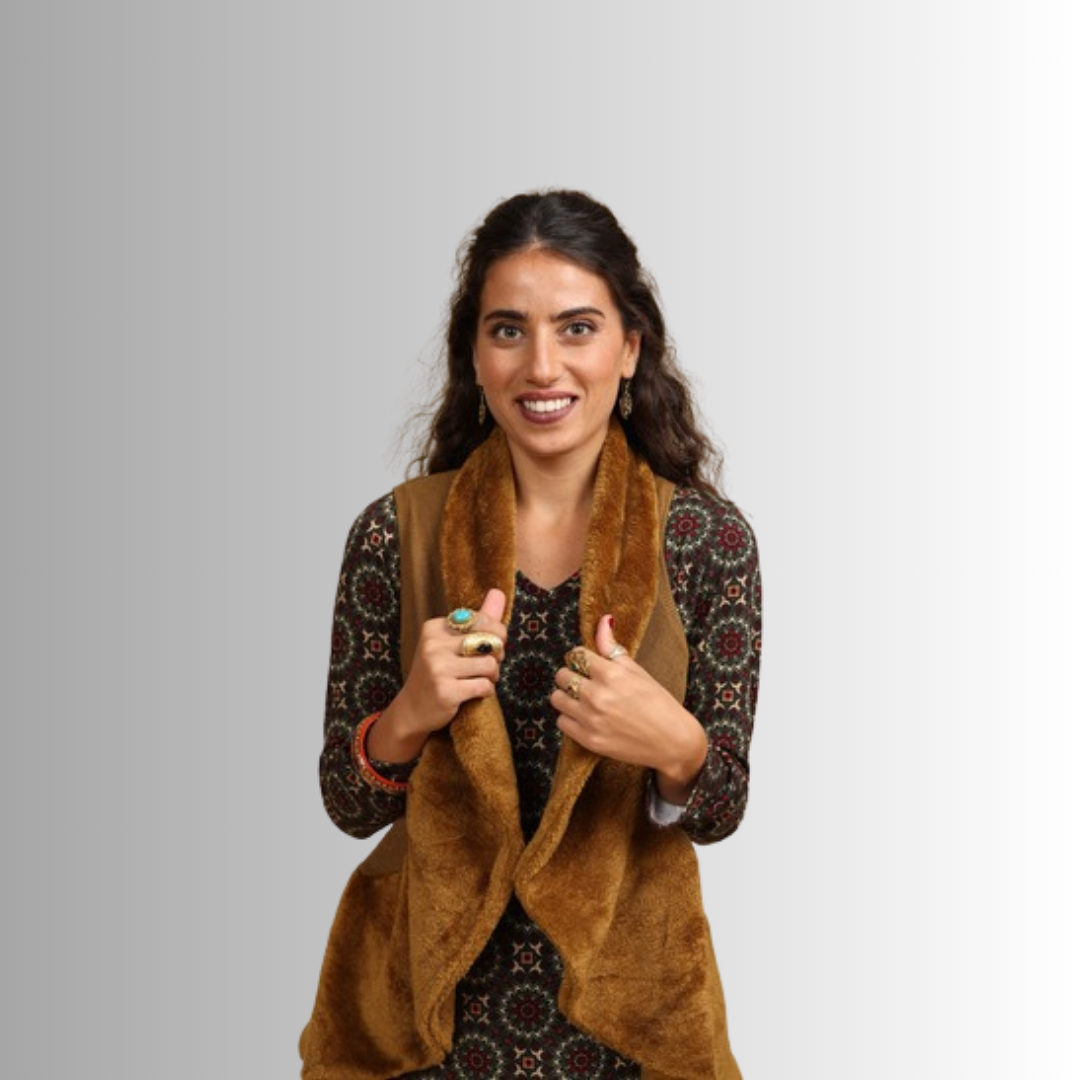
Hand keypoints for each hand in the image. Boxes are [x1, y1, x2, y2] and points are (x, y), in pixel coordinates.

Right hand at [367, 589, 506, 761]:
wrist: (412, 709)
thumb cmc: (438, 672)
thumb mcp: (451, 642)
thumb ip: (478, 619)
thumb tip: (499, 591)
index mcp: (434, 627)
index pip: (482, 620)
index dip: (496, 635)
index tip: (488, 647)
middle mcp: (433, 645)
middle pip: (489, 641)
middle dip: (497, 655)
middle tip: (489, 665)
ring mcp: (437, 668)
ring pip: (489, 664)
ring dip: (493, 675)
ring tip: (482, 679)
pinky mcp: (445, 691)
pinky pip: (484, 686)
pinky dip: (487, 691)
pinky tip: (475, 692)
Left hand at [550, 614, 706, 803]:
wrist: (672, 742)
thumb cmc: (658, 703)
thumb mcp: (637, 671)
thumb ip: (613, 647)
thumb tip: (604, 620)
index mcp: (611, 674)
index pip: (576, 655)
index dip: (582, 658)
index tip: (588, 665)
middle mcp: (598, 695)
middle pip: (562, 675)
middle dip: (572, 675)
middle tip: (586, 682)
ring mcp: (592, 719)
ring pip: (557, 698)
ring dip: (567, 697)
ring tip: (583, 699)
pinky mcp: (589, 740)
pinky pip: (562, 722)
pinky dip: (570, 718)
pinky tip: (585, 717)